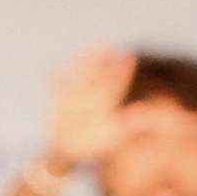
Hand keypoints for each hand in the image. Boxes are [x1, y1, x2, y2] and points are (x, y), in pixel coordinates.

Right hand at [47, 47, 137, 168]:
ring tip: (85, 52)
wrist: (69, 150)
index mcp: (107, 105)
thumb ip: (128, 125)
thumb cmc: (93, 145)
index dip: (123, 72)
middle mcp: (92, 98)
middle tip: (110, 46)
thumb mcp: (113, 137)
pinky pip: (58, 89)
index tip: (131, 56)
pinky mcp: (61, 102)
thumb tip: (142, 114)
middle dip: (104, 63)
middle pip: (100, 77)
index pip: (117, 85)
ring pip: (81, 78)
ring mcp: (76, 98)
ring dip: (84, 66)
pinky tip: (54, 71)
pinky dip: (56, 83)